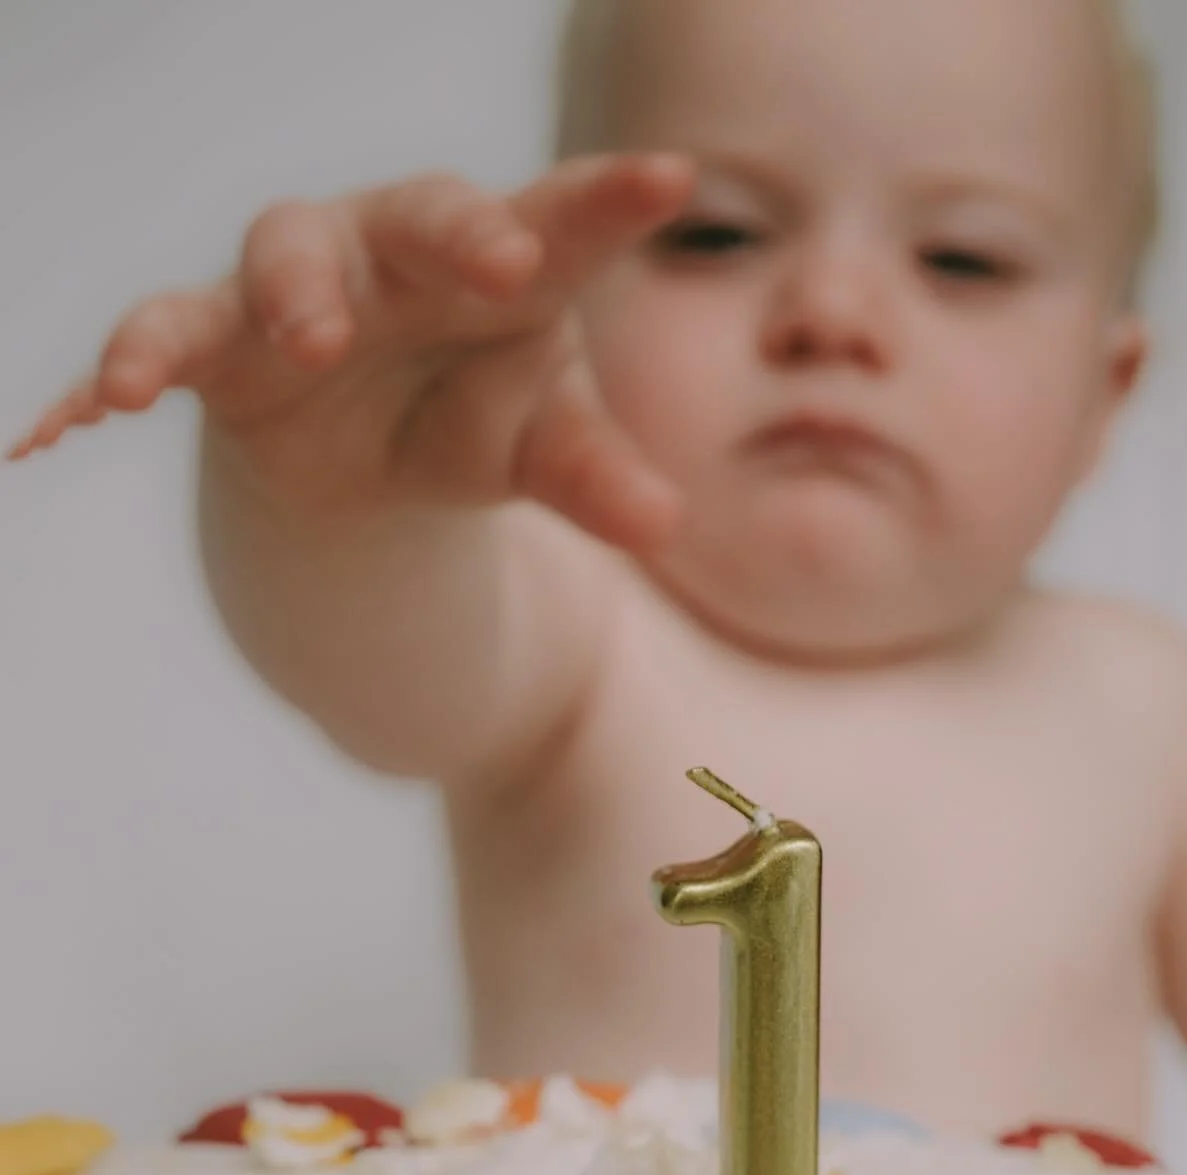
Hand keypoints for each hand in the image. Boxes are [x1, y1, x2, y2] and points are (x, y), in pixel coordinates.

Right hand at [6, 156, 692, 550]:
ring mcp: (300, 288)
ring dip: (290, 289)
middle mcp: (396, 253)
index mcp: (500, 263)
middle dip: (450, 232)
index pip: (560, 219)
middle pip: (414, 214)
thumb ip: (595, 477)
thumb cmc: (479, 418)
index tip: (674, 183)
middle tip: (496, 261)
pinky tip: (58, 431)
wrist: (374, 459)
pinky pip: (160, 337)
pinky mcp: (221, 342)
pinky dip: (120, 371)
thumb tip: (667, 527)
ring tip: (305, 341)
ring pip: (280, 254)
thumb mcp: (541, 451)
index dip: (609, 201)